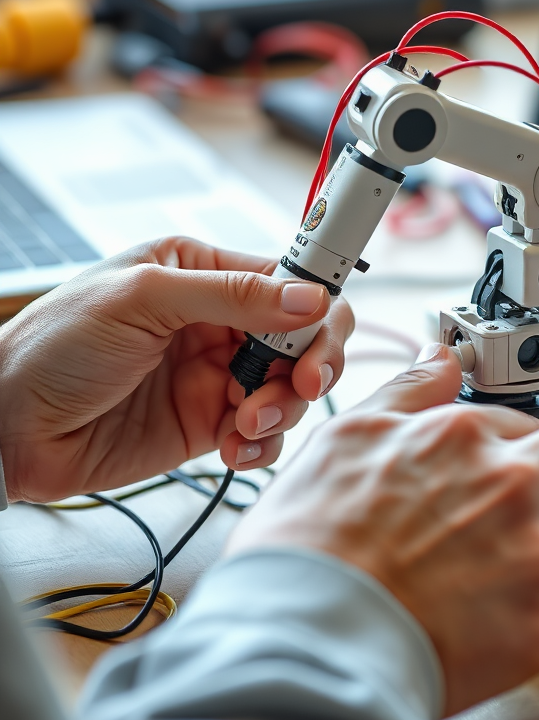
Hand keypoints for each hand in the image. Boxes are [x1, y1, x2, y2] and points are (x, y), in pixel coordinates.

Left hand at [0, 237, 353, 502]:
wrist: (5, 428)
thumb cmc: (52, 346)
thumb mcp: (142, 299)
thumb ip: (230, 295)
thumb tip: (309, 298)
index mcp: (204, 272)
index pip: (289, 280)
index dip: (318, 304)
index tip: (325, 329)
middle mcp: (219, 321)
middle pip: (305, 336)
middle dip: (313, 360)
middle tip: (303, 383)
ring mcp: (217, 374)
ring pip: (291, 388)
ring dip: (283, 407)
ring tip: (245, 422)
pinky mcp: (209, 423)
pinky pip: (264, 432)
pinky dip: (263, 443)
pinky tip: (234, 447)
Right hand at [226, 344, 538, 715]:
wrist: (303, 639)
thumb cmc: (309, 546)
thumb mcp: (345, 438)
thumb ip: (405, 392)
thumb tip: (439, 358)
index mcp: (465, 435)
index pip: (529, 419)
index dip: (529, 443)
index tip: (532, 460)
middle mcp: (512, 483)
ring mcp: (535, 552)